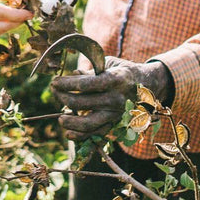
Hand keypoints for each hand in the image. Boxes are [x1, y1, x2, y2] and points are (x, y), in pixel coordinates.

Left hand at [51, 58, 170, 140]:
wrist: (146, 85)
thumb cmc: (121, 71)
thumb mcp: (108, 63)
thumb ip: (90, 70)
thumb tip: (73, 75)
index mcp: (115, 79)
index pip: (86, 84)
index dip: (66, 84)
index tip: (54, 81)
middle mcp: (116, 98)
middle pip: (82, 102)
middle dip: (62, 97)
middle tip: (54, 90)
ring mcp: (116, 114)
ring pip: (88, 123)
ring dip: (70, 121)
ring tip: (60, 117)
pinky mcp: (115, 124)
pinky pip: (96, 134)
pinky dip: (80, 136)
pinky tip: (68, 133)